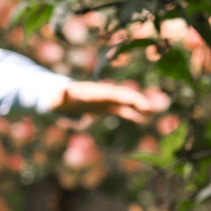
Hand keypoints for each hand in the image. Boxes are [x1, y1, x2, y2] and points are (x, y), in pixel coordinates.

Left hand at [55, 81, 169, 125]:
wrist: (58, 97)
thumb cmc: (58, 98)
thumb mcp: (59, 98)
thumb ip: (62, 95)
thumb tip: (63, 89)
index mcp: (95, 92)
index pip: (113, 93)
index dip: (125, 96)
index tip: (137, 101)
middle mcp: (103, 94)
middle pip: (123, 95)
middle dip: (137, 100)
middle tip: (151, 108)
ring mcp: (106, 100)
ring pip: (125, 102)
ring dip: (138, 106)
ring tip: (152, 112)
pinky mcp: (106, 106)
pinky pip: (121, 110)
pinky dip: (132, 114)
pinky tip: (142, 120)